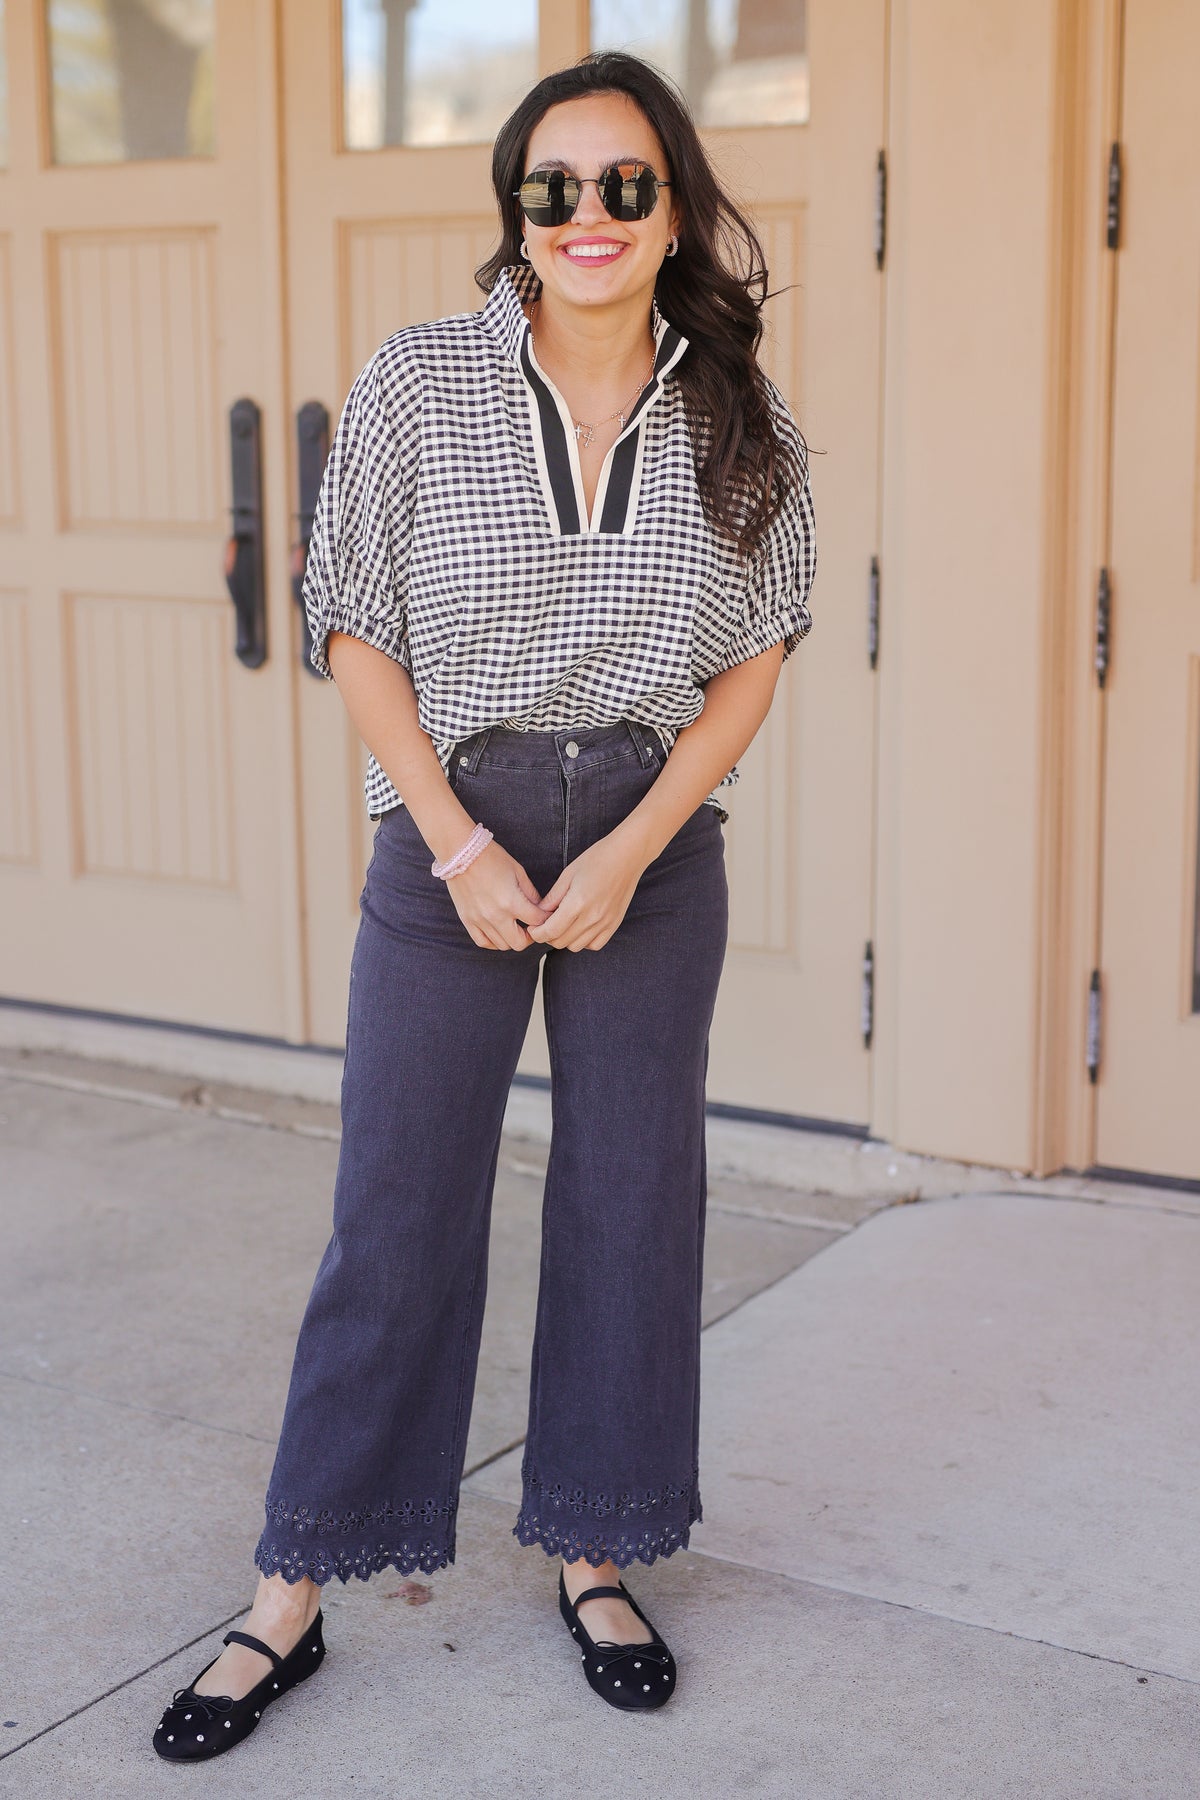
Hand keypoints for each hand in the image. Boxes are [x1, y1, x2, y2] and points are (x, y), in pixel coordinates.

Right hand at [446, 840, 551, 950]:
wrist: (460, 852)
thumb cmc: (491, 858)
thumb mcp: (518, 872)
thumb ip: (531, 893)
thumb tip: (541, 908)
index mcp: (512, 901)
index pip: (537, 921)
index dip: (546, 919)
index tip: (546, 916)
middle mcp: (496, 915)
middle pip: (520, 943)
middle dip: (530, 936)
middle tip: (531, 926)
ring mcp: (480, 920)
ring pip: (502, 945)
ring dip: (512, 938)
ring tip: (515, 927)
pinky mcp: (467, 920)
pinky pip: (483, 942)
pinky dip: (494, 942)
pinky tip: (499, 933)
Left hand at [525, 832, 648, 951]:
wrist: (627, 856)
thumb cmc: (597, 860)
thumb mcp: (568, 875)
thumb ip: (552, 898)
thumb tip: (538, 914)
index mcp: (577, 903)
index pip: (551, 931)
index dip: (537, 933)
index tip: (532, 928)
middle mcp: (592, 917)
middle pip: (561, 942)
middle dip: (548, 936)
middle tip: (545, 924)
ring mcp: (605, 923)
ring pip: (576, 946)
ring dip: (564, 939)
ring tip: (563, 924)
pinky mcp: (614, 925)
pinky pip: (594, 945)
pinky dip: (583, 941)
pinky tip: (580, 928)